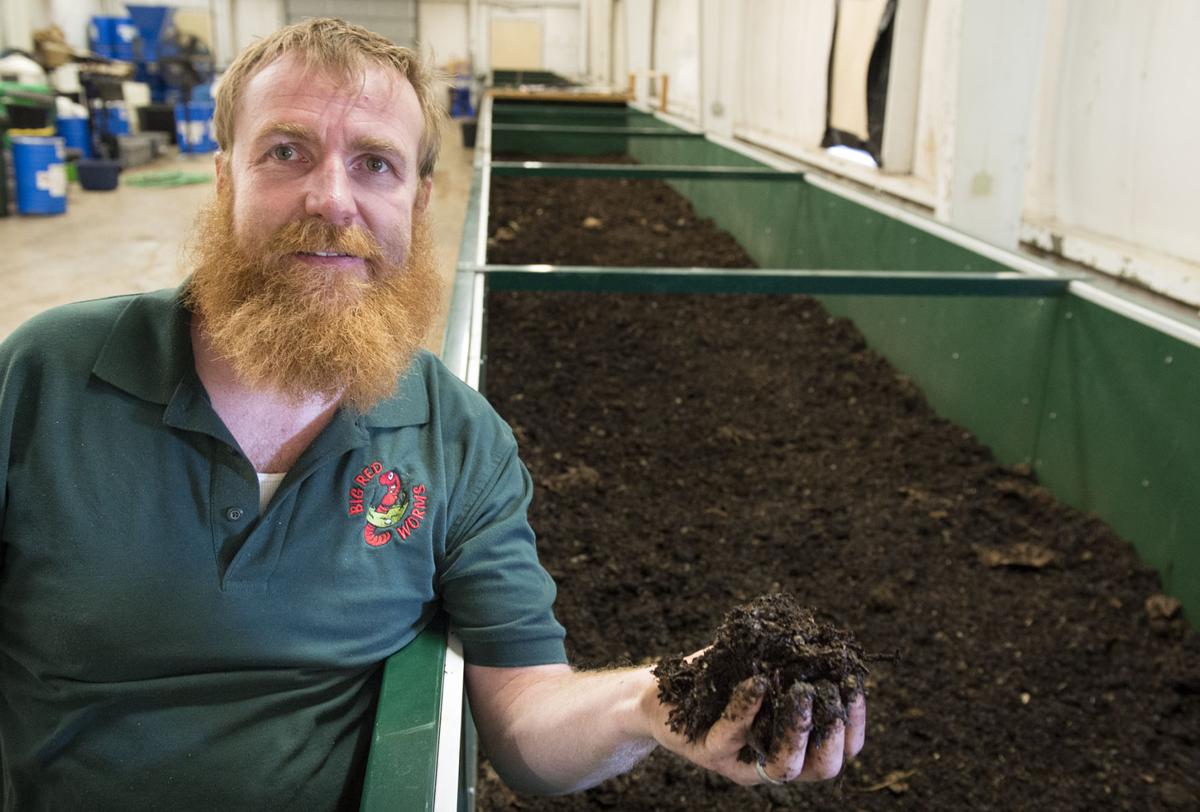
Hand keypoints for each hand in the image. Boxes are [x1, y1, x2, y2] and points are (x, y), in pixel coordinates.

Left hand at [646, 671, 866, 785]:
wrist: (658, 696)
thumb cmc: (714, 682)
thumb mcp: (757, 668)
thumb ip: (789, 660)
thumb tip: (825, 637)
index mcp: (792, 744)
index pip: (841, 750)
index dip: (857, 723)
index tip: (856, 687)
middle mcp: (771, 761)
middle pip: (823, 768)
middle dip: (836, 734)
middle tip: (831, 696)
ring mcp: (741, 761)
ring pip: (783, 768)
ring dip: (799, 729)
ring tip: (803, 693)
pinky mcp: (709, 750)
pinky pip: (733, 734)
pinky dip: (747, 708)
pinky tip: (757, 683)